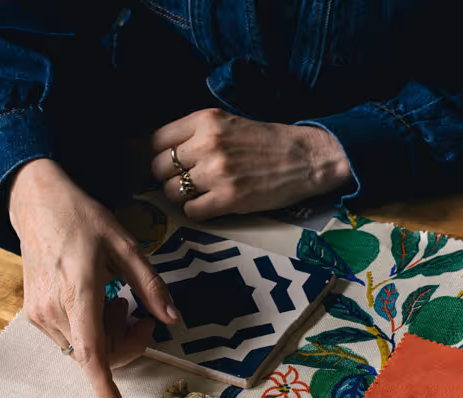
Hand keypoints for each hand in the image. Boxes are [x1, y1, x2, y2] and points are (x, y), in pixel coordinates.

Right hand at [8, 158, 179, 397]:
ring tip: (116, 299)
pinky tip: (97, 301)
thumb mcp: (126, 245)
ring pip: (84, 350)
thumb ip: (150, 286)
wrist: (35, 203)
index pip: (91, 350)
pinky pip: (71, 339)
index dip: (104, 383)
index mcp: (79, 290)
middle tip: (142, 315)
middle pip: (96, 354)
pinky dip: (91, 331)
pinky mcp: (35, 314)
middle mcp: (54, 309)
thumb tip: (173, 320)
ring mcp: (40, 314)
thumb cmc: (82, 219)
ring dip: (109, 336)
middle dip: (127, 344)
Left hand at [150, 109, 351, 218]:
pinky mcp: (228, 198)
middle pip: (159, 168)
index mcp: (205, 120)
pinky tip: (212, 204)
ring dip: (182, 196)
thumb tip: (164, 153)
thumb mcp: (228, 123)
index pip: (157, 140)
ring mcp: (217, 172)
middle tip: (185, 181)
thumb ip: (197, 133)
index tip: (171, 163)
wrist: (305, 158)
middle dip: (168, 177)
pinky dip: (198, 211)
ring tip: (201, 193)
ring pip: (171, 192)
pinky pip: (191, 211)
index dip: (161, 155)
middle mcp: (207, 144)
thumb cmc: (267, 142)